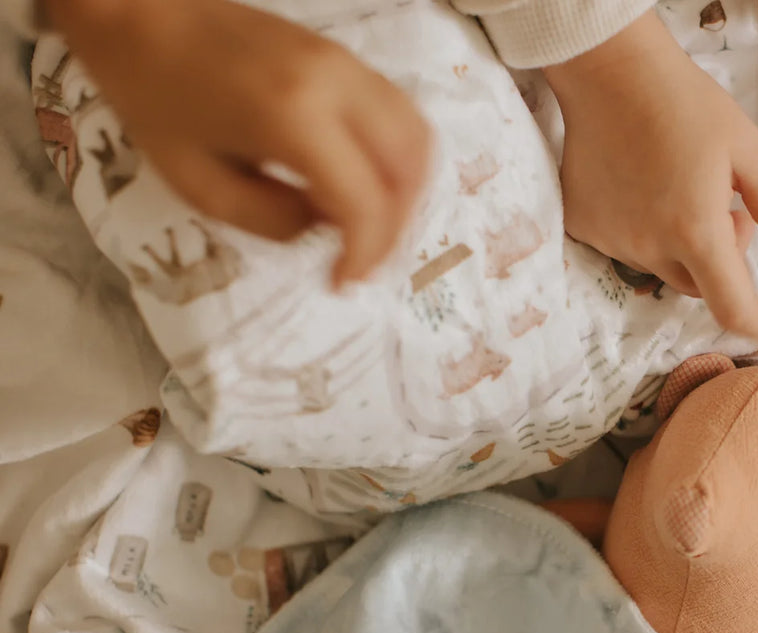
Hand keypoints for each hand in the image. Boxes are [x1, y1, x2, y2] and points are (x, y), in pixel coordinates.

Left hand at [48, 0, 432, 285]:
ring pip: (417, 138)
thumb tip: (328, 227)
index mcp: (295, 118)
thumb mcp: (201, 186)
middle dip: (395, 228)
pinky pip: (401, 114)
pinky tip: (366, 180)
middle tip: (364, 258)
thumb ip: (275, 222)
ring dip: (406, 191)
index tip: (343, 281)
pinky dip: (398, 157)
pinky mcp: (346, 58)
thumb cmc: (156, 98)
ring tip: (372, 222)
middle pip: (407, 170)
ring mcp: (348, 64)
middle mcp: (337, 85)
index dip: (364, 254)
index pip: (364, 201)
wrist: (140, 14)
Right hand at [543, 12, 757, 340]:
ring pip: (659, 266)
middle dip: (720, 262)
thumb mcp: (749, 150)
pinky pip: (623, 247)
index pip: (730, 308)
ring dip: (680, 245)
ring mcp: (610, 238)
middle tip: (727, 210)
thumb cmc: (687, 104)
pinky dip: (642, 231)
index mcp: (696, 230)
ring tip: (682, 189)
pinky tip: (643, 186)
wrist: (610, 70)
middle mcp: (649, 245)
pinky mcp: (583, 226)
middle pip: (696, 285)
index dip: (754, 326)